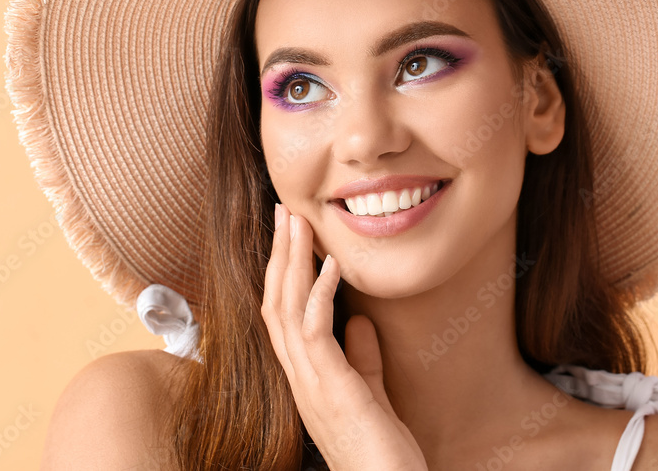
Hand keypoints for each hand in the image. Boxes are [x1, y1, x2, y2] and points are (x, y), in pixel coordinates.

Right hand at [260, 203, 427, 470]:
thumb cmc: (382, 453)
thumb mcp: (371, 396)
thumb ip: (362, 360)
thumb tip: (360, 323)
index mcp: (306, 377)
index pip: (283, 315)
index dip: (282, 272)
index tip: (290, 233)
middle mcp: (299, 378)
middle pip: (274, 303)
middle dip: (278, 255)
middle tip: (284, 210)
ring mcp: (309, 384)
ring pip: (285, 310)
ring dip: (291, 262)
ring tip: (298, 221)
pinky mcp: (330, 389)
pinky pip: (315, 333)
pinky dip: (319, 294)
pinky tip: (330, 264)